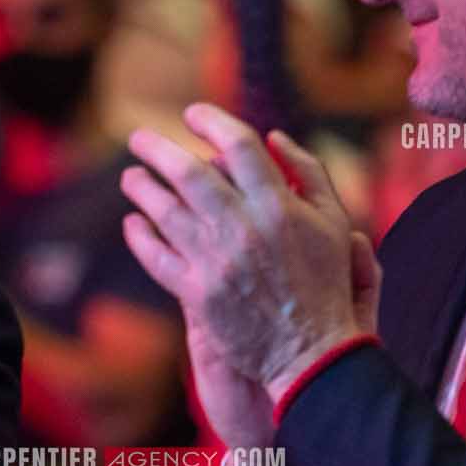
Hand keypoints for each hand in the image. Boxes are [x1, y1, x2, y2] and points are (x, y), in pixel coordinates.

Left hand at [120, 105, 363, 400]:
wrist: (312, 351)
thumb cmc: (325, 282)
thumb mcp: (335, 222)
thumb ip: (309, 172)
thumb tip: (274, 136)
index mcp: (279, 206)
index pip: (239, 145)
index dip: (211, 121)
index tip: (192, 114)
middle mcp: (244, 228)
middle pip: (189, 172)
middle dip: (157, 148)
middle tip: (138, 138)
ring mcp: (217, 261)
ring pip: (164, 210)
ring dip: (141, 187)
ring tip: (131, 176)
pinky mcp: (197, 293)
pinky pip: (156, 256)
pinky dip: (139, 235)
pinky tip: (133, 222)